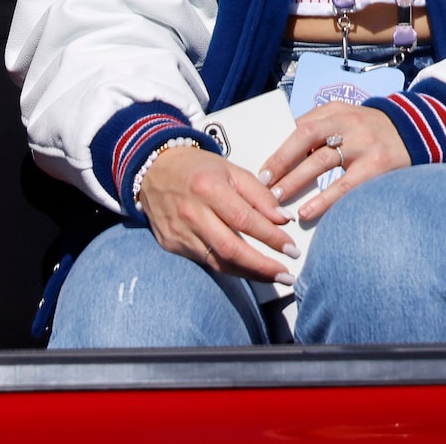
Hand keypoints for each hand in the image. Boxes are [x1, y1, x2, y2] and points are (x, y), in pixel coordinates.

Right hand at [136, 143, 295, 281]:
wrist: (153, 171)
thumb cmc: (197, 168)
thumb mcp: (232, 170)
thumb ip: (259, 194)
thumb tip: (283, 219)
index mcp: (209, 188)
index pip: (245, 219)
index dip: (271, 237)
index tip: (291, 248)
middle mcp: (192, 213)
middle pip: (231, 248)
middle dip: (262, 266)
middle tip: (286, 275)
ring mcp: (179, 233)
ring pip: (218, 261)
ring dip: (248, 273)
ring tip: (272, 276)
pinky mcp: (172, 245)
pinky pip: (205, 262)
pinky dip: (228, 267)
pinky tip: (246, 270)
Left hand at [260, 102, 410, 226]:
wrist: (419, 131)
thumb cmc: (371, 132)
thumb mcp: (347, 121)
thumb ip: (320, 132)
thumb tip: (283, 161)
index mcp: (337, 111)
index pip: (301, 126)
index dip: (280, 149)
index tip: (262, 171)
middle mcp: (349, 122)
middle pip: (307, 138)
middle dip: (282, 162)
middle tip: (263, 184)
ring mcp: (364, 143)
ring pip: (323, 160)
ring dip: (296, 180)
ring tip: (277, 199)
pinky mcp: (378, 164)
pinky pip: (346, 184)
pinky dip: (324, 199)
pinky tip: (308, 212)